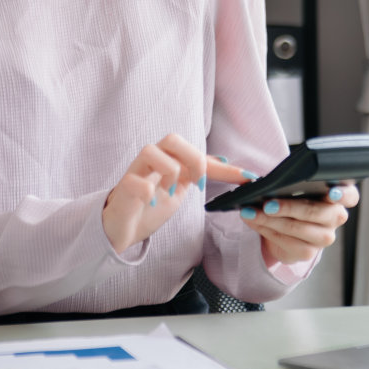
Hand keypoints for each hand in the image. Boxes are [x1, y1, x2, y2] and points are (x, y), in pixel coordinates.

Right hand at [102, 134, 257, 253]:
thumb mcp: (178, 192)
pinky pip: (135, 181)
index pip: (198, 155)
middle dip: (192, 158)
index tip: (246, 179)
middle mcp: (152, 161)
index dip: (223, 168)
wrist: (121, 229)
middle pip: (172, 139)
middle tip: (198, 183)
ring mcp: (135, 172)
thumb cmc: (149, 208)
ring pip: (151, 151)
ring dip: (168, 172)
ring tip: (169, 193)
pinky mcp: (122, 189)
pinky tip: (151, 203)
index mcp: (168, 161)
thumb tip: (224, 163)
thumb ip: (195, 176)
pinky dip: (147, 191)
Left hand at [240, 183, 359, 265]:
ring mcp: (325, 237)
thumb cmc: (294, 198)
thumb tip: (256, 179)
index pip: (350, 195)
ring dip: (271, 220)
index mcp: (339, 195)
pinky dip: (266, 230)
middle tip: (267, 204)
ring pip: (298, 228)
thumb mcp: (295, 186)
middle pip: (316, 212)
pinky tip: (254, 221)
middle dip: (288, 207)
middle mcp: (336, 217)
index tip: (332, 192)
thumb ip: (289, 180)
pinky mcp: (309, 253)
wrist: (287, 228)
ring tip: (251, 212)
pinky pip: (286, 242)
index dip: (342, 194)